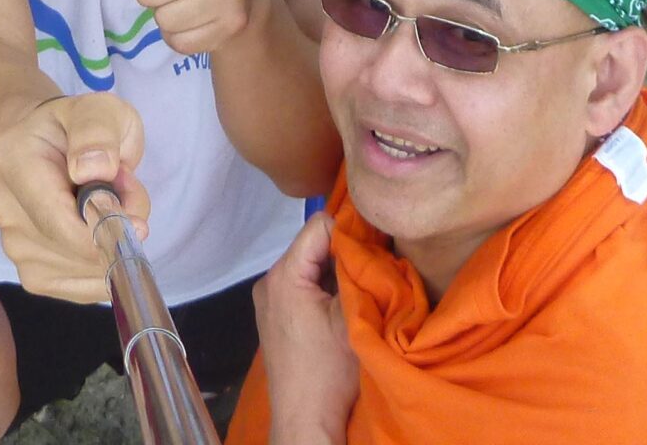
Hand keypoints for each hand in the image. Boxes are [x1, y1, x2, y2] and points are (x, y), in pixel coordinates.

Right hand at [0, 94, 147, 301]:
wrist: (49, 149)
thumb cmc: (79, 129)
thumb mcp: (99, 109)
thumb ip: (98, 130)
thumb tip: (93, 171)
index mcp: (12, 159)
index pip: (54, 217)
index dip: (100, 232)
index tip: (138, 225)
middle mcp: (3, 207)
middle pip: (69, 249)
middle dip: (113, 234)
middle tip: (127, 194)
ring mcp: (12, 243)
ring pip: (77, 273)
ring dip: (110, 251)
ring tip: (111, 208)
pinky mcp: (30, 271)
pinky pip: (77, 289)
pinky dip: (103, 272)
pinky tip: (102, 239)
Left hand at [253, 215, 356, 444]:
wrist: (305, 420)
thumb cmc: (329, 370)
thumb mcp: (350, 315)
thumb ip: (358, 271)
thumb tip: (372, 240)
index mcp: (284, 275)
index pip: (320, 226)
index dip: (351, 231)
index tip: (377, 244)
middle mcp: (269, 281)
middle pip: (313, 246)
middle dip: (344, 253)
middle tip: (375, 266)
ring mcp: (268, 300)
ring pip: (309, 267)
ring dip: (335, 273)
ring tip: (361, 288)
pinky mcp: (274, 317)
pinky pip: (302, 287)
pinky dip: (323, 289)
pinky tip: (342, 306)